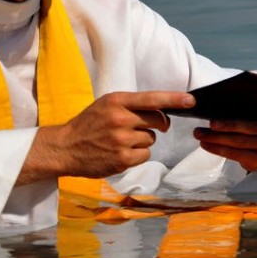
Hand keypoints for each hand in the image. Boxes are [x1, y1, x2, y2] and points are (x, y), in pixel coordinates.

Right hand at [18, 91, 194, 183]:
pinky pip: (145, 155)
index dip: (174, 99)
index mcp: (117, 101)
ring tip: (121, 141)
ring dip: (142, 141)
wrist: (65, 147)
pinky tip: (121, 152)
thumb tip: (161, 111)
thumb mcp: (106, 105)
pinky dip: (137, 155)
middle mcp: (120, 119)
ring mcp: (121, 140)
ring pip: (151, 139)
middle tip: (144, 126)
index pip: (152, 98)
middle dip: (158, 124)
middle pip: (158, 120)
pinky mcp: (122, 159)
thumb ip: (131, 105)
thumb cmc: (89, 124)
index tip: (191, 100)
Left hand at [193, 111, 256, 171]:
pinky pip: (234, 155)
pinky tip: (205, 144)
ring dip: (216, 138)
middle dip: (229, 126)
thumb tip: (231, 94)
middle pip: (249, 128)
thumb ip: (256, 105)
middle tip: (211, 122)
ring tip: (198, 133)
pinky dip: (217, 149)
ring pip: (238, 143)